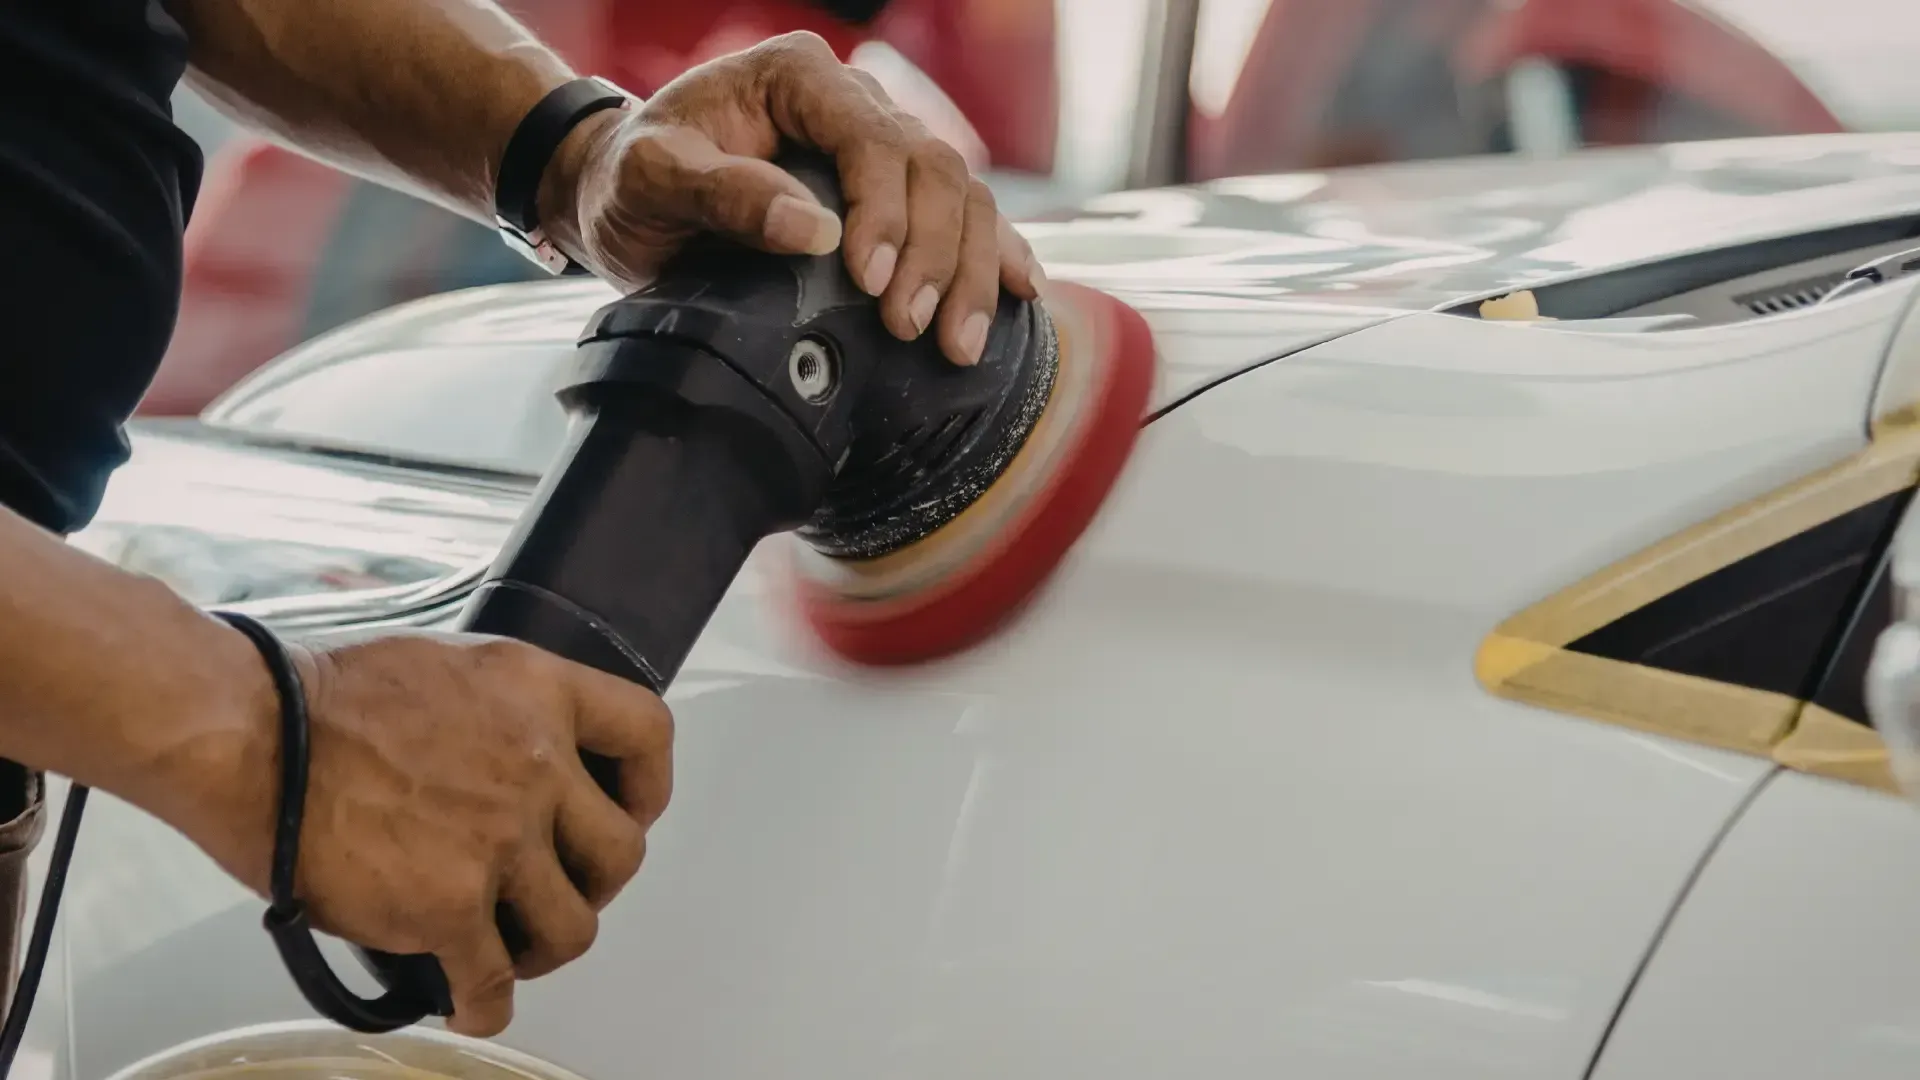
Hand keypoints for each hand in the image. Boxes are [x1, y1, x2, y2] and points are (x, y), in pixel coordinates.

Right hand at [182, 629, 673, 1037]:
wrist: (252, 734)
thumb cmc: (323, 695)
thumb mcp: (449, 664)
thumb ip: (507, 707)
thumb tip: (524, 746)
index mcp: (538, 691)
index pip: (647, 734)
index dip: (647, 784)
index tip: (631, 807)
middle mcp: (535, 763)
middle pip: (621, 850)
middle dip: (596, 881)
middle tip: (562, 887)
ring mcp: (498, 838)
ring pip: (573, 926)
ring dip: (548, 946)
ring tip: (516, 948)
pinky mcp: (448, 904)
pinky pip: (494, 981)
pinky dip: (487, 1005)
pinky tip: (471, 1005)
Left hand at [537, 31, 1043, 367]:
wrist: (625, 196)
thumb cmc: (632, 180)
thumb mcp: (653, 179)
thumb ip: (724, 194)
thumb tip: (812, 230)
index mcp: (797, 76)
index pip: (871, 138)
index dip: (885, 211)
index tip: (869, 280)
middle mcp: (852, 100)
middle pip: (932, 169)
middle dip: (935, 255)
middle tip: (911, 327)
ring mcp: (881, 145)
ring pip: (962, 194)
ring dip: (972, 271)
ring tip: (958, 342)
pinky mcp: (893, 194)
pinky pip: (964, 215)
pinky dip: (996, 254)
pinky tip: (1022, 292)